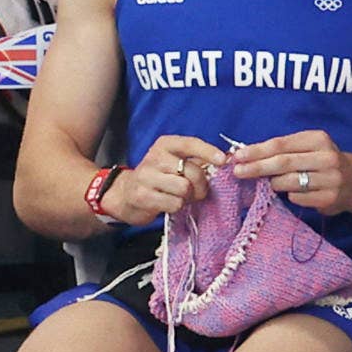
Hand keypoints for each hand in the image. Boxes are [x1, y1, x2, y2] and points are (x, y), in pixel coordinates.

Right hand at [102, 134, 224, 224]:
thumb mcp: (174, 163)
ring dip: (188, 198)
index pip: (190, 144)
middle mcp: (154, 157)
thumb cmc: (158, 178)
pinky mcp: (142, 196)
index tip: (223, 160)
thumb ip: (197, 161)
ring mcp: (146, 176)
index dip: (208, 151)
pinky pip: (174, 204)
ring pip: (184, 189)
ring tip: (182, 198)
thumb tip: (226, 159)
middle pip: (191, 171)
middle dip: (201, 185)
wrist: (125, 194)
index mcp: (165, 145)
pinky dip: (177, 207)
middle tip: (198, 192)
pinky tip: (169, 204)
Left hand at [232, 130, 351, 215]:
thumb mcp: (308, 147)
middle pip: (282, 162)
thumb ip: (283, 149)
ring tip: (271, 182)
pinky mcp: (329, 198)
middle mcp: (326, 157)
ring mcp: (329, 179)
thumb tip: (247, 155)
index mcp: (317, 139)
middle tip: (237, 172)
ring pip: (288, 182)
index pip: (280, 144)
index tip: (238, 156)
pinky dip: (289, 195)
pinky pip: (297, 198)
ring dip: (273, 183)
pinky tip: (294, 191)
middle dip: (256, 167)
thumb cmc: (322, 161)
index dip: (257, 150)